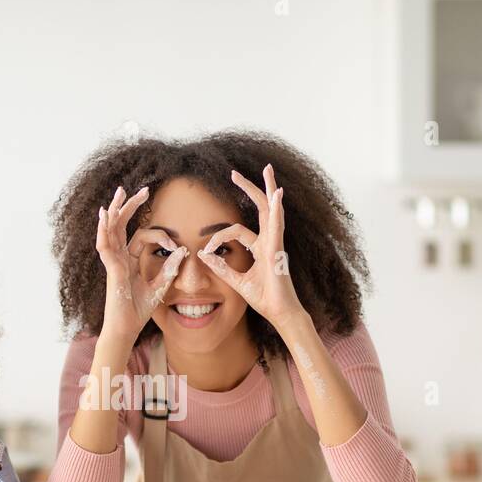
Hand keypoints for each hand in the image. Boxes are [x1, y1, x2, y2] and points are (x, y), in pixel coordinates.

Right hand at [95, 185, 187, 346]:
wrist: (127, 329)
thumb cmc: (138, 311)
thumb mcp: (160, 287)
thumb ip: (170, 269)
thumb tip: (183, 250)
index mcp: (130, 261)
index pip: (142, 237)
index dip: (160, 235)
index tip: (174, 244)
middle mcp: (119, 259)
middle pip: (122, 226)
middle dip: (130, 207)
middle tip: (142, 190)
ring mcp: (114, 263)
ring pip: (111, 231)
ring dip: (114, 211)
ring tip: (119, 193)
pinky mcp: (112, 271)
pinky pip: (106, 247)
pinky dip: (104, 231)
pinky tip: (104, 216)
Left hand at [196, 164, 306, 329]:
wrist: (279, 312)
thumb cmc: (264, 298)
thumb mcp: (236, 281)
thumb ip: (221, 268)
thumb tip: (203, 255)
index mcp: (260, 247)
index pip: (236, 231)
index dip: (218, 237)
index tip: (206, 250)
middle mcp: (269, 241)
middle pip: (260, 208)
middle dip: (249, 188)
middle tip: (235, 173)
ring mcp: (275, 243)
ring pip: (271, 209)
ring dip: (268, 188)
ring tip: (267, 169)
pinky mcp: (277, 250)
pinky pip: (277, 226)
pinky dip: (277, 209)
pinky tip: (277, 194)